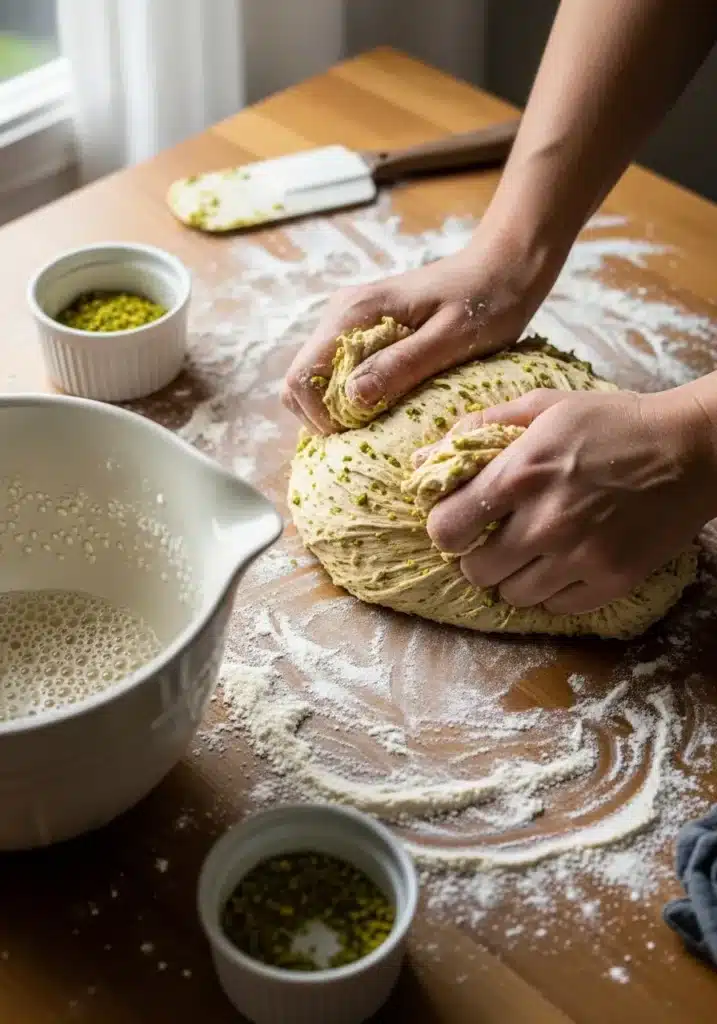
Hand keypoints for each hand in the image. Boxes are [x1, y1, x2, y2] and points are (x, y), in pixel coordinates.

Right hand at [282, 227, 557, 433]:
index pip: (301, 377)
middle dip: (326, 416)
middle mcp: (341, 314)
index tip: (359, 434)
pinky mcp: (363, 329)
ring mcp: (349, 320)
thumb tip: (351, 398)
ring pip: (316, 379)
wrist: (502, 267)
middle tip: (371, 432)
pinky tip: (387, 403)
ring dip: (339, 408)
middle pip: (300, 381)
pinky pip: (338, 372)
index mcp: (355, 314)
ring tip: (381, 420)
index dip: (320, 418)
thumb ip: (401, 365)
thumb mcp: (451, 340)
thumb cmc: (486, 301)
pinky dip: (352, 396)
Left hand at [421, 387, 716, 613]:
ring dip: (513, 577)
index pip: (446, 528)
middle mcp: (546, 520)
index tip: (457, 523)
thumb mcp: (545, 406)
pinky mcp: (611, 580)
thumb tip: (422, 458)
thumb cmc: (613, 423)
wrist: (693, 450)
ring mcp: (580, 556)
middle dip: (477, 556)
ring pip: (513, 596)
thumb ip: (480, 428)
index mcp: (522, 472)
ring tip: (532, 552)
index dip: (444, 528)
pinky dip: (553, 591)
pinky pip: (557, 607)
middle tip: (496, 539)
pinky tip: (564, 562)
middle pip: (476, 571)